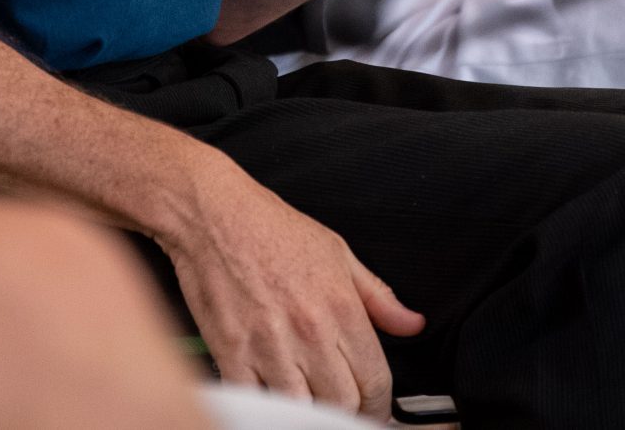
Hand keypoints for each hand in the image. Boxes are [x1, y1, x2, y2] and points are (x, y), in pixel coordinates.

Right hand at [162, 159, 423, 419]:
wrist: (213, 214)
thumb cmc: (271, 229)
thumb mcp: (337, 253)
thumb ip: (378, 296)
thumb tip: (411, 323)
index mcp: (340, 307)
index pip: (375, 381)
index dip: (380, 405)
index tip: (373, 408)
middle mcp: (308, 331)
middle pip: (342, 403)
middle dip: (347, 411)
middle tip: (341, 406)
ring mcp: (268, 344)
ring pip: (300, 410)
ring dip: (307, 411)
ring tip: (308, 401)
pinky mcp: (231, 352)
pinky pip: (255, 400)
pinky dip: (265, 406)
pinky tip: (272, 394)